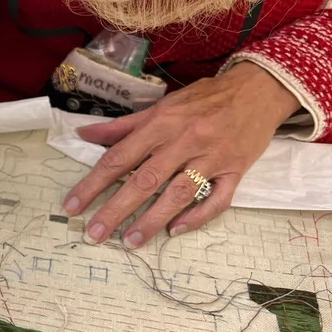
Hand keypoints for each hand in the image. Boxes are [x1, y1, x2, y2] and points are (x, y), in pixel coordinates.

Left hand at [61, 62, 301, 247]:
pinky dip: (198, 217)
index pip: (119, 157)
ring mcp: (212, 158)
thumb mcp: (161, 106)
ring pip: (178, 194)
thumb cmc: (204, 99)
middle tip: (94, 234)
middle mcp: (184, 141)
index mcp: (161, 123)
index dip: (93, 183)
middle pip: (144, 180)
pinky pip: (218, 200)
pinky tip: (175, 231)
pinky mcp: (236, 171)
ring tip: (129, 242)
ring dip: (151, 220)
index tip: (73, 206)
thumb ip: (123, 125)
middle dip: (116, 209)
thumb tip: (83, 134)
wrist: (258, 90)